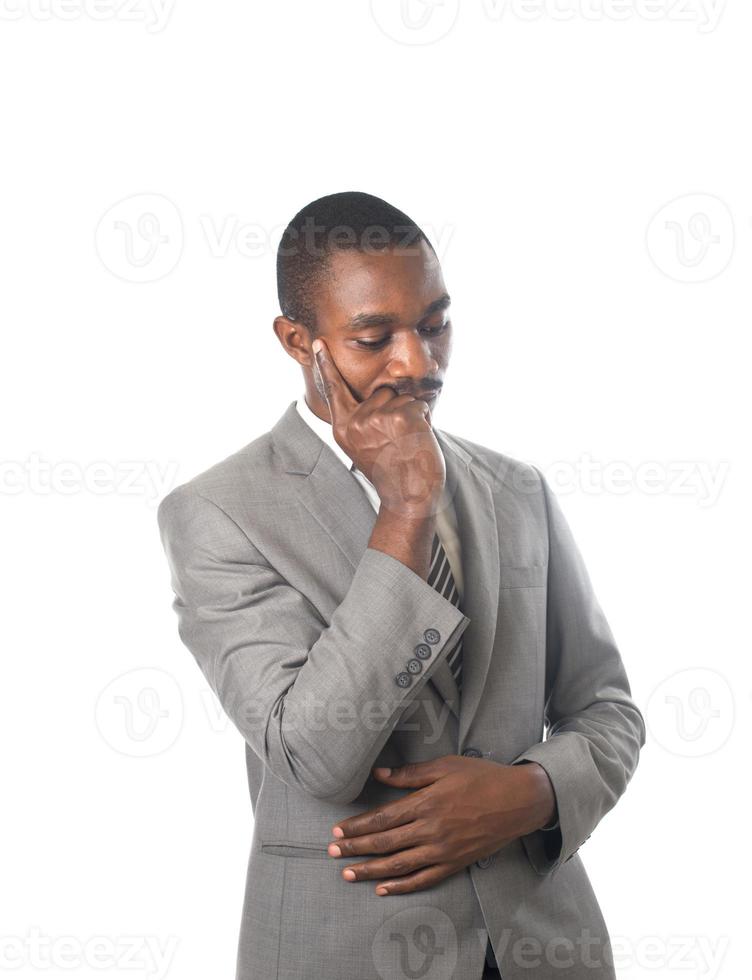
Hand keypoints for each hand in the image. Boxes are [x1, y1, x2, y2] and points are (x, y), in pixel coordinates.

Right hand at [311, 337, 444, 517]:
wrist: (408, 496)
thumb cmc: (391, 473)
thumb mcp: (363, 447)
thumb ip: (361, 421)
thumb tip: (377, 394)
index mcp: (343, 429)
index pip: (333, 391)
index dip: (326, 365)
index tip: (319, 343)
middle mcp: (356, 421)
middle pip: (381, 391)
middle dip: (395, 408)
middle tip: (397, 440)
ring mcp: (378, 417)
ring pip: (402, 398)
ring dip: (411, 416)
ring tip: (407, 443)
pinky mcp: (401, 416)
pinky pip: (418, 405)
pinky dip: (424, 421)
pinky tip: (417, 441)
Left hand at [327, 755, 555, 895]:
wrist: (518, 801)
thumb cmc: (481, 777)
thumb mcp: (445, 766)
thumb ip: (410, 774)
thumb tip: (378, 774)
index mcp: (427, 803)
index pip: (383, 818)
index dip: (358, 826)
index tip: (337, 831)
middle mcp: (432, 830)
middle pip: (385, 843)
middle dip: (356, 848)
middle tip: (332, 853)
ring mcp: (443, 851)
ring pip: (399, 866)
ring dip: (371, 870)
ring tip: (348, 873)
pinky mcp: (454, 864)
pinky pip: (423, 880)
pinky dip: (401, 887)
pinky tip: (382, 889)